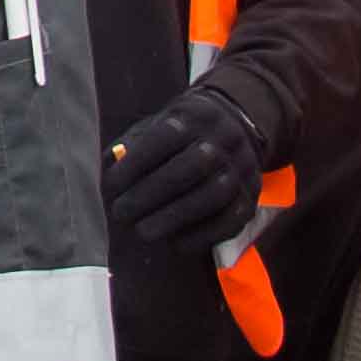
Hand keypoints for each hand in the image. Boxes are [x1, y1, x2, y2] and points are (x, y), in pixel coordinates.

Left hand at [105, 85, 262, 250]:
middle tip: (121, 213)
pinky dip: (201, 236)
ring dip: (173, 218)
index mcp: (196, 117)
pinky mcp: (251, 199)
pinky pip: (230, 221)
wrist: (236, 127)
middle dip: (150, 194)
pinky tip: (174, 243)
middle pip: (190, 167)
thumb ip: (131, 146)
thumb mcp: (156, 125)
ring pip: (212, 194)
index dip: (136, 163)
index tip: (112, 186)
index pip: (165, 137)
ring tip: (143, 231)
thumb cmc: (182, 133)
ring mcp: (242, 169)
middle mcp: (224, 140)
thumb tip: (109, 172)